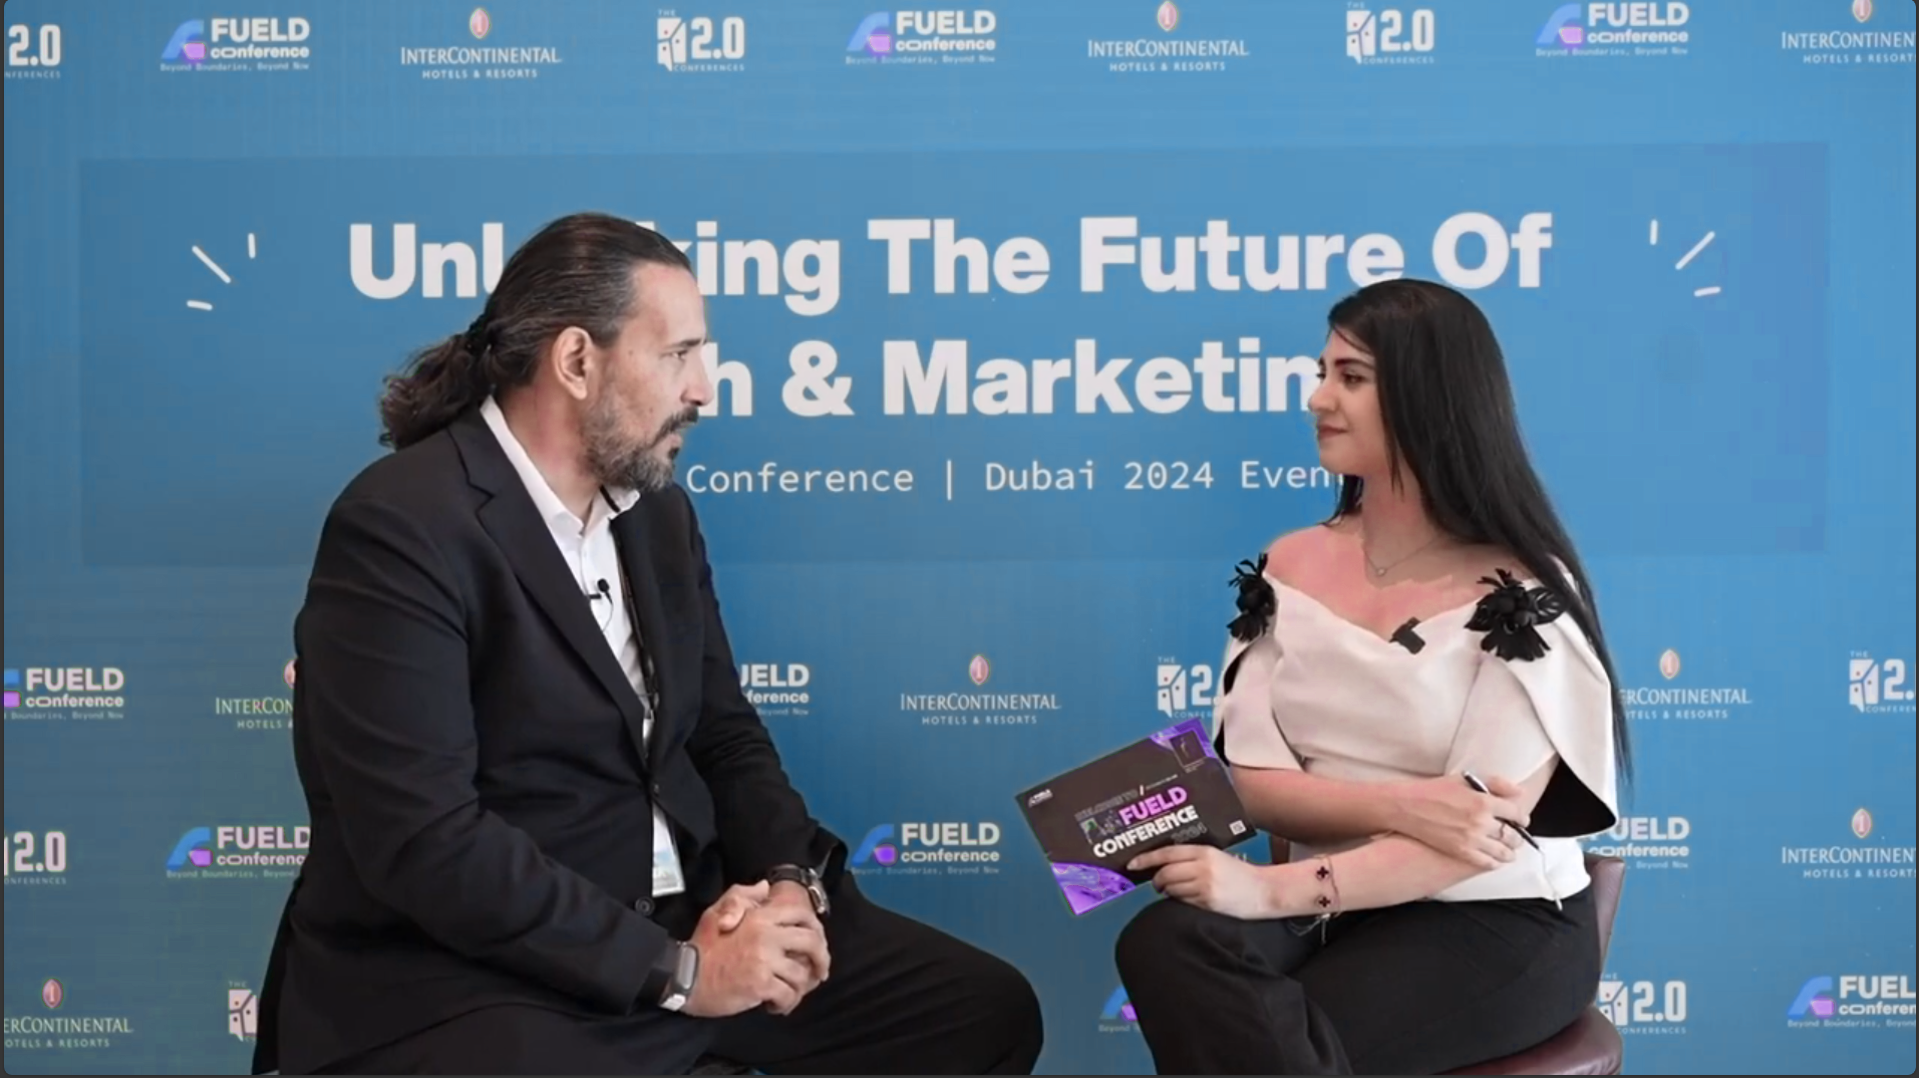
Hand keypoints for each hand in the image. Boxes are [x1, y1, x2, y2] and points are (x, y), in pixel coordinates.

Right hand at [684, 886, 829, 1017]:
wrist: (685, 975)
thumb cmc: (702, 945)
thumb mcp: (718, 910)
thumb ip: (743, 895)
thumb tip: (766, 888)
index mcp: (760, 917)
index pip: (801, 915)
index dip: (815, 928)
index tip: (816, 941)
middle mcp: (767, 936)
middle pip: (812, 942)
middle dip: (821, 959)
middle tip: (818, 971)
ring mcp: (765, 961)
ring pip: (801, 974)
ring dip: (800, 988)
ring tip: (790, 993)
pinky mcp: (760, 985)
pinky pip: (788, 995)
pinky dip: (786, 1003)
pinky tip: (776, 1005)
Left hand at [1127, 844, 1273, 919]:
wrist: (1263, 890)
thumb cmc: (1238, 874)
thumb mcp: (1217, 858)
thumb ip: (1193, 858)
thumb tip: (1163, 865)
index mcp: (1204, 851)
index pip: (1167, 853)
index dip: (1146, 859)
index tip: (1132, 864)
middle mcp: (1202, 867)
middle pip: (1165, 873)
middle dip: (1156, 880)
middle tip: (1157, 884)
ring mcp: (1205, 886)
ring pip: (1171, 889)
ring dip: (1166, 892)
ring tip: (1173, 891)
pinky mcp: (1208, 903)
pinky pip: (1183, 902)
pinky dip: (1179, 901)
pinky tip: (1187, 900)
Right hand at [1388, 774, 1526, 869]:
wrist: (1406, 807)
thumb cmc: (1434, 790)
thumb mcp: (1465, 780)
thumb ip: (1495, 784)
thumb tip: (1519, 791)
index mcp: (1484, 801)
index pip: (1516, 813)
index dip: (1521, 817)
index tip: (1520, 819)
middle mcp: (1481, 822)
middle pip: (1512, 834)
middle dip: (1517, 836)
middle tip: (1516, 836)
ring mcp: (1472, 839)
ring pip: (1503, 851)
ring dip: (1509, 851)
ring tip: (1508, 850)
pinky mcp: (1461, 852)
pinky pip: (1487, 862)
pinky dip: (1495, 862)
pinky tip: (1495, 860)